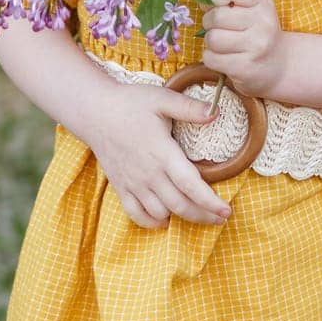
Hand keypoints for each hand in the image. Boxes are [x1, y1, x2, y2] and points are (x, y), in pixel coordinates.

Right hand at [85, 83, 233, 230]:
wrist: (95, 112)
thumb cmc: (130, 103)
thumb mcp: (161, 98)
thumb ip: (189, 108)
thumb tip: (216, 112)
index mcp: (162, 153)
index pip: (190, 185)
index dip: (210, 202)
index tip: (226, 210)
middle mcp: (148, 173)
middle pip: (180, 205)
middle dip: (204, 215)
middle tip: (221, 217)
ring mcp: (133, 183)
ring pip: (161, 213)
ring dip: (181, 218)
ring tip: (199, 215)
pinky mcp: (120, 187)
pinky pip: (136, 215)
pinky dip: (151, 223)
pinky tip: (164, 220)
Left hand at [201, 0, 286, 98]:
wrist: (279, 65)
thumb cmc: (257, 32)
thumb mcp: (253, 9)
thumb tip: (204, 0)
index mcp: (263, 3)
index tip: (209, 5)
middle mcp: (263, 23)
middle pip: (217, 16)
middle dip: (208, 22)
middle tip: (216, 27)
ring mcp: (256, 46)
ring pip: (212, 39)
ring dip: (210, 41)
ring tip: (221, 43)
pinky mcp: (246, 68)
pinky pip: (211, 58)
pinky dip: (210, 58)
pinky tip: (222, 57)